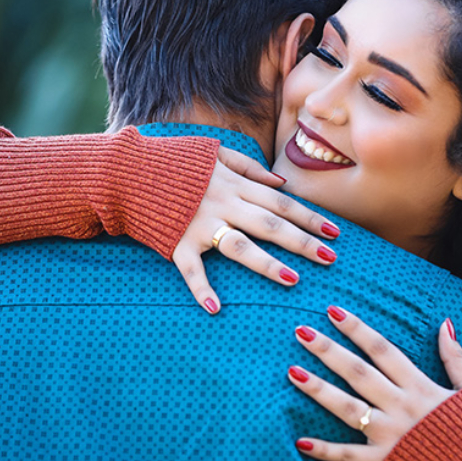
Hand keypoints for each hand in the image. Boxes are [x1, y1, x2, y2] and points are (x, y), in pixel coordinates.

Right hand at [171, 147, 340, 313]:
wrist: (127, 169)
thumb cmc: (173, 161)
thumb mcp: (214, 152)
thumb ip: (249, 167)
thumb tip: (280, 183)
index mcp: (234, 184)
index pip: (281, 202)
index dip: (309, 217)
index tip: (335, 232)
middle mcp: (223, 204)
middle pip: (270, 225)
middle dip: (302, 241)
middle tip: (330, 258)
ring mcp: (200, 225)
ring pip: (240, 246)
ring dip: (267, 264)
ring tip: (293, 279)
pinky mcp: (176, 242)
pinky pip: (191, 269)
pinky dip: (201, 289)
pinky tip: (215, 308)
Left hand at [286, 307, 461, 460]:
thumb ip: (455, 357)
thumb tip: (444, 323)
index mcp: (421, 387)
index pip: (383, 350)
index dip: (357, 329)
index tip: (334, 311)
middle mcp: (401, 407)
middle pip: (358, 373)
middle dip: (328, 350)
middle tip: (300, 332)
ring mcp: (390, 436)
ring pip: (347, 408)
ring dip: (318, 389)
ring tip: (292, 372)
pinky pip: (348, 456)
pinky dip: (324, 450)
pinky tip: (299, 441)